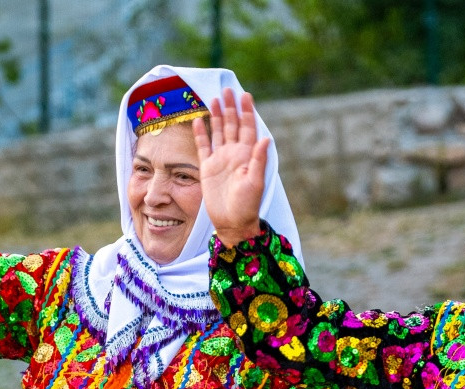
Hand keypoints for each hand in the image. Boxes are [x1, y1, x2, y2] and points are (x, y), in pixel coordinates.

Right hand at [193, 88, 268, 246]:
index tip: (245, 95)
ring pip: (218, 132)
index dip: (247, 112)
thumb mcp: (255, 183)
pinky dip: (201, 133)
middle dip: (230, 107)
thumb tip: (266, 138)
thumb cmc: (247, 205)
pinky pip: (203, 146)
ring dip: (216, 116)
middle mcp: (234, 154)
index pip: (248, 128)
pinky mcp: (207, 167)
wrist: (232, 222)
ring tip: (213, 99)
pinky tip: (198, 120)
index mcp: (247, 155)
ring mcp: (220, 159)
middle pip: (232, 125)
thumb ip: (258, 159)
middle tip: (228, 90)